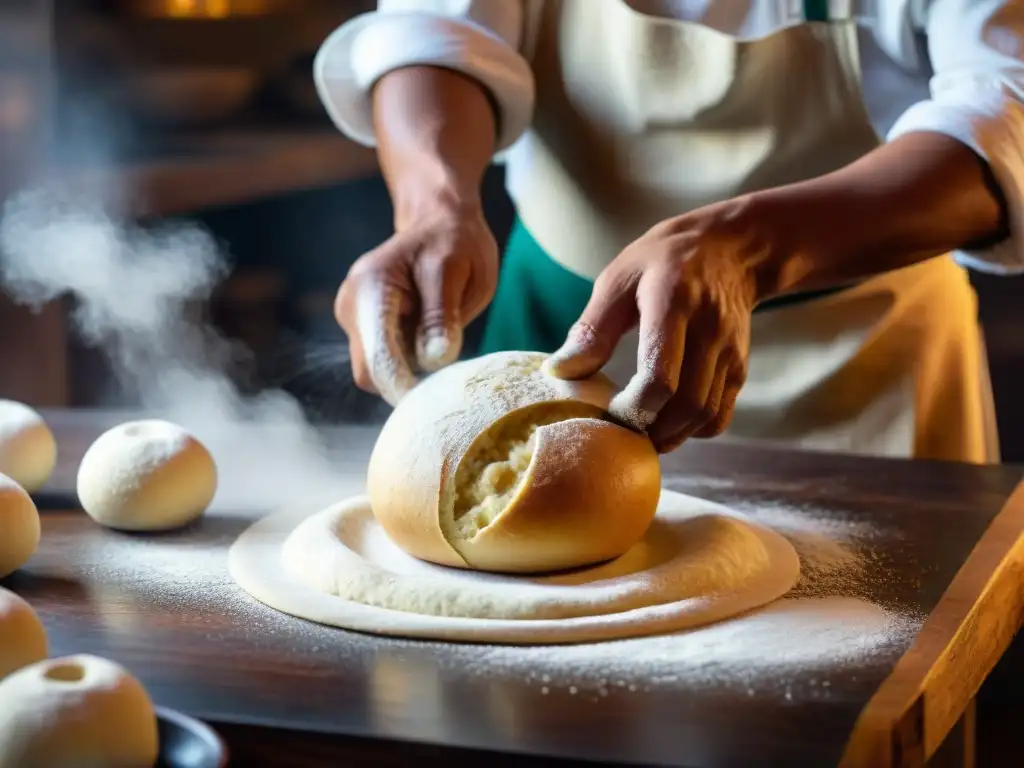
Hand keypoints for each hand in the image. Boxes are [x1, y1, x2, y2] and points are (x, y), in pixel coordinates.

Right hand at [334, 205, 498, 405]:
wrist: (440, 223)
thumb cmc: (452, 240)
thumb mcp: (455, 270)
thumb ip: (441, 315)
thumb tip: (434, 358)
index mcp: (370, 288)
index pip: (377, 356)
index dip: (403, 385)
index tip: (434, 401)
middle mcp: (352, 306)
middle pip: (370, 373)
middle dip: (407, 380)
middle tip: (449, 371)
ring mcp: (356, 320)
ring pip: (379, 372)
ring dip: (412, 371)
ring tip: (444, 340)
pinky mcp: (366, 330)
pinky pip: (387, 362)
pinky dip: (411, 363)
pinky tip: (433, 339)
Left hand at [546, 198, 772, 452]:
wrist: (731, 249)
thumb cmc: (663, 261)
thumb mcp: (619, 278)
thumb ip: (592, 328)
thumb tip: (559, 372)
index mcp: (674, 303)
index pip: (661, 376)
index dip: (633, 408)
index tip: (606, 414)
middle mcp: (709, 330)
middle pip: (687, 404)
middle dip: (650, 430)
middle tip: (619, 434)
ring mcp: (730, 351)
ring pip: (705, 416)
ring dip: (671, 437)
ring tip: (640, 434)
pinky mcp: (740, 366)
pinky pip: (719, 416)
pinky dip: (692, 431)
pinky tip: (667, 424)